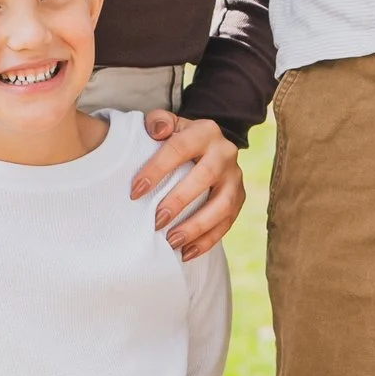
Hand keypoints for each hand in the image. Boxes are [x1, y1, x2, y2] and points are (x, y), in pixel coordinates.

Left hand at [129, 114, 243, 256]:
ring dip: (197, 226)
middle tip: (156, 221)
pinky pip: (227, 224)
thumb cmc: (178, 140)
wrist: (207, 147)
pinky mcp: (239, 199)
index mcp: (205, 131)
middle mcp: (225, 153)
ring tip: (172, 242)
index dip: (157, 169)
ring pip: (223, 205)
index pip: (180, 148)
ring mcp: (235, 178)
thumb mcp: (168, 125)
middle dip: (179, 200)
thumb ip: (158, 122)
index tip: (135, 192)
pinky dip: (207, 241)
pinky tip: (185, 253)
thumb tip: (156, 130)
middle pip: (205, 177)